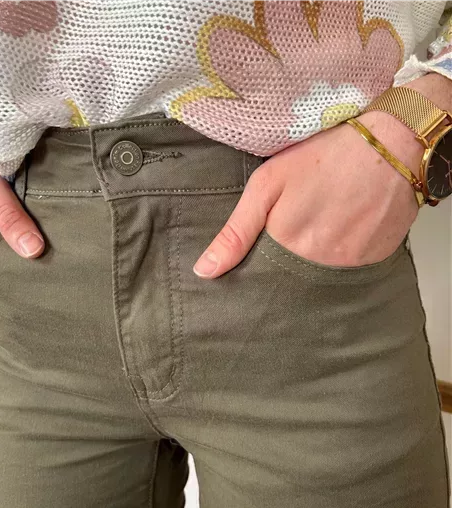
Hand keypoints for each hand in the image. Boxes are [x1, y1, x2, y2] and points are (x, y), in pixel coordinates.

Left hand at [193, 118, 418, 278]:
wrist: (392, 142)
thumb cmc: (323, 156)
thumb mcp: (267, 185)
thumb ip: (236, 232)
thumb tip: (204, 272)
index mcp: (286, 247)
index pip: (263, 276)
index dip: (260, 264)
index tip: (263, 250)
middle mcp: (318, 265)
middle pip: (293, 277)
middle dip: (289, 259)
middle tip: (301, 226)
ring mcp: (351, 265)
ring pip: (323, 273)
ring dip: (318, 256)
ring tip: (324, 222)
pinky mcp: (377, 259)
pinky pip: (352, 266)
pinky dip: (345, 251)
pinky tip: (346, 225)